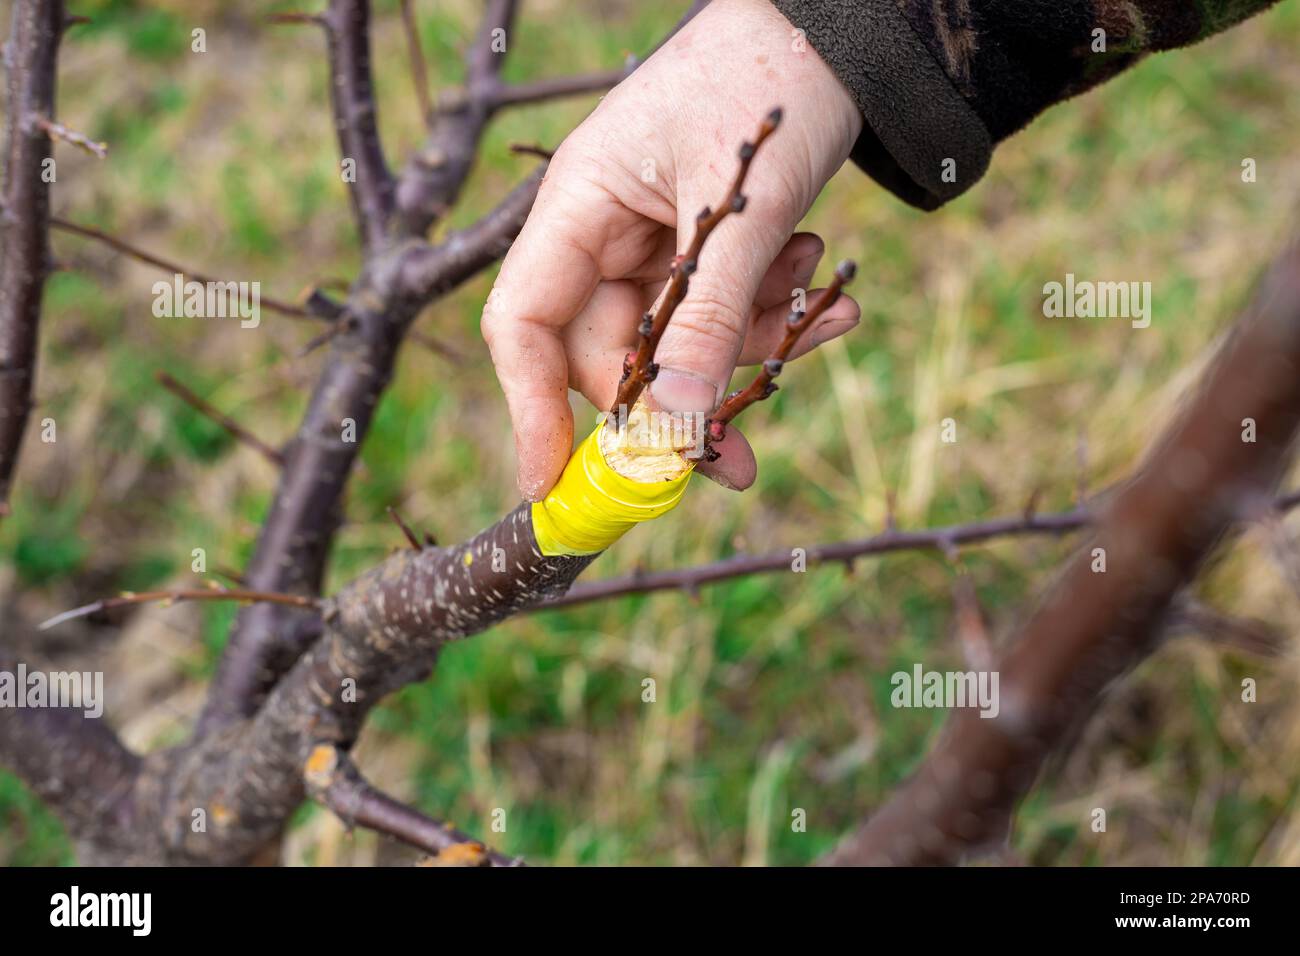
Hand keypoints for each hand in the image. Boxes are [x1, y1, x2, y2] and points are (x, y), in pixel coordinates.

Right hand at [482, 0, 862, 500]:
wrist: (840, 26)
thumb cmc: (771, 84)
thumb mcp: (743, 210)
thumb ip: (709, 318)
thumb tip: (675, 431)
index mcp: (578, 204)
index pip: (523, 325)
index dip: (530, 410)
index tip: (554, 485)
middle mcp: (604, 229)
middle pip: (613, 353)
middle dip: (684, 394)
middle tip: (741, 451)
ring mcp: (654, 238)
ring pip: (680, 340)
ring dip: (749, 342)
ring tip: (819, 300)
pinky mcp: (704, 245)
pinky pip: (722, 310)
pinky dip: (773, 313)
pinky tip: (828, 289)